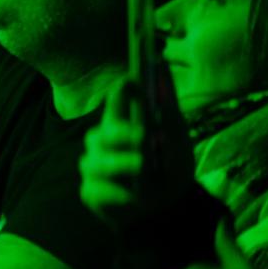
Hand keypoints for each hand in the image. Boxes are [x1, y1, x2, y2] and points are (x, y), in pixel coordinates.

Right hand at [79, 77, 193, 228]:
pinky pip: (98, 191)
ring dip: (122, 165)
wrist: (167, 208)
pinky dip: (117, 194)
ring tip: (142, 167)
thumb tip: (161, 60)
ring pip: (97, 162)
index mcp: (121, 124)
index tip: (131, 82)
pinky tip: (133, 198)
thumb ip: (166, 103)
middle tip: (144, 136)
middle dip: (123, 134)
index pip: (116, 102)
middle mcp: (102, 144)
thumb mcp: (175, 135)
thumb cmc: (168, 165)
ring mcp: (94, 168)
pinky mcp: (92, 194)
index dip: (121, 92)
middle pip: (104, 133)